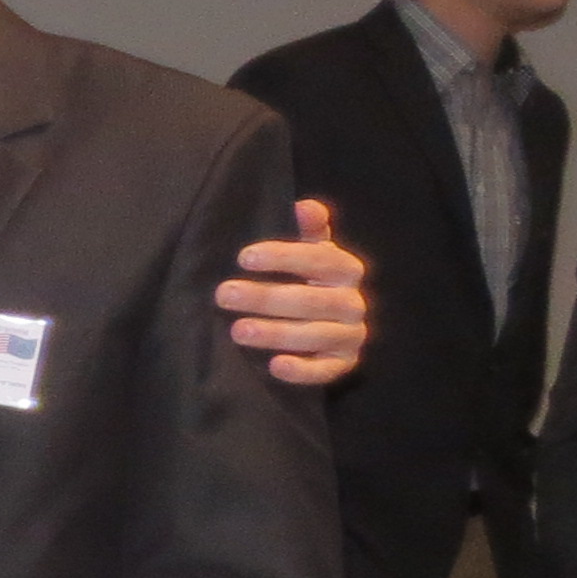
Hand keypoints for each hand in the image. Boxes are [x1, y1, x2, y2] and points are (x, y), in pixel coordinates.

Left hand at [217, 200, 365, 387]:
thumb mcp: (311, 253)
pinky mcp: (342, 365)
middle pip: (312, 300)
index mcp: (346, 270)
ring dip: (276, 333)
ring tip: (237, 330)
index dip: (284, 256)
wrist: (330, 327)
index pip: (320, 259)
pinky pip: (324, 371)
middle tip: (223, 294)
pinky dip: (301, 371)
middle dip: (266, 297)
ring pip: (315, 336)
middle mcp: (353, 303)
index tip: (244, 257)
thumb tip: (305, 206)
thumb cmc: (310, 281)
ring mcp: (350, 336)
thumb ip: (309, 231)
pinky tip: (274, 366)